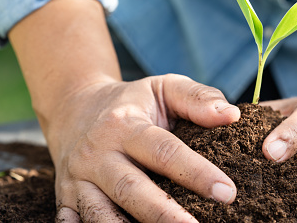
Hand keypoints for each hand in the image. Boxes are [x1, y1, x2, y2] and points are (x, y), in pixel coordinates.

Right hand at [51, 74, 239, 222]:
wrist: (75, 108)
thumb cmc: (131, 102)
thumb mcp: (163, 87)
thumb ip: (197, 98)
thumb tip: (231, 116)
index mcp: (125, 125)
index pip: (164, 151)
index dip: (196, 173)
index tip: (227, 192)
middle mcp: (98, 154)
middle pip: (130, 189)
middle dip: (165, 214)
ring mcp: (78, 179)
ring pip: (100, 214)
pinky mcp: (65, 197)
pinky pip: (76, 222)